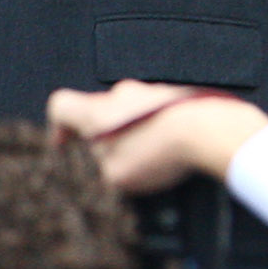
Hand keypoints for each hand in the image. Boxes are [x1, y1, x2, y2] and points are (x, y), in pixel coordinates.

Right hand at [50, 82, 267, 193]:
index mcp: (97, 110)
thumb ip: (97, 168)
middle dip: (99, 136)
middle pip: (98, 110)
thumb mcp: (113, 176)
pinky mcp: (176, 96)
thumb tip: (101, 165)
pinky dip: (155, 129)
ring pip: (128, 111)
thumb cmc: (159, 151)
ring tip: (144, 159)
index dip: (57, 128)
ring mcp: (151, 91)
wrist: (210, 130)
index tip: (66, 146)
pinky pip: (155, 112)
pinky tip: (166, 150)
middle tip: (108, 161)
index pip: (60, 105)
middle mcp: (122, 94)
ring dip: (130, 133)